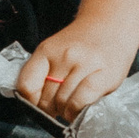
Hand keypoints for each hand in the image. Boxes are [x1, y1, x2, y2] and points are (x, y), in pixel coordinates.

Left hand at [17, 20, 135, 119]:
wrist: (111, 25)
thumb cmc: (81, 44)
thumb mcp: (54, 52)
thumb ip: (42, 73)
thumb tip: (34, 104)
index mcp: (46, 50)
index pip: (27, 85)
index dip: (31, 102)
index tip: (38, 104)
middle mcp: (64, 56)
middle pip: (45, 98)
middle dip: (50, 109)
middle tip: (58, 107)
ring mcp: (85, 65)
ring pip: (63, 102)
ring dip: (65, 112)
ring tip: (70, 106)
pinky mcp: (104, 76)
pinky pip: (82, 101)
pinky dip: (77, 111)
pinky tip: (78, 109)